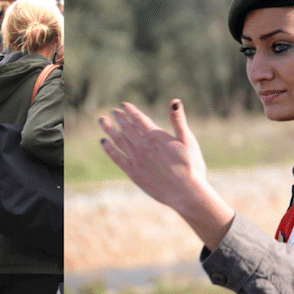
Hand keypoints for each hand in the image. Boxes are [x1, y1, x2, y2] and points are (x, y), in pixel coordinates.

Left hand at [99, 100, 233, 248]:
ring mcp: (137, 160)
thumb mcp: (187, 140)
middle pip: (126, 128)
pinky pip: (117, 158)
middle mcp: (143, 146)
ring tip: (102, 121)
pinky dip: (109, 149)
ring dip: (109, 130)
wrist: (185, 192)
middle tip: (112, 112)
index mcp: (156, 137)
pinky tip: (103, 142)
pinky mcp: (134, 173)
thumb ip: (178, 120)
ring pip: (119, 141)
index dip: (129, 111)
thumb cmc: (191, 166)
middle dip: (119, 118)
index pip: (139, 119)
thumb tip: (175, 101)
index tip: (122, 105)